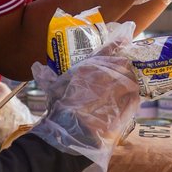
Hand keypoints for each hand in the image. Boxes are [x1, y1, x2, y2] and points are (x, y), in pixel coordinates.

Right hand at [29, 45, 138, 171]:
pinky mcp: (126, 107)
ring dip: (130, 81)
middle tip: (124, 69)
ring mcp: (119, 91)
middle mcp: (107, 76)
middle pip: (123, 64)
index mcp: (90, 68)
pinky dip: (132, 97)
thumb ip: (47, 76)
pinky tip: (130, 99)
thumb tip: (37, 66)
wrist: (70, 136)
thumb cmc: (58, 111)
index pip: (108, 49)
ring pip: (131, 80)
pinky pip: (134, 97)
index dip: (118, 42)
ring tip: (127, 86)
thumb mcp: (53, 90)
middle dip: (124, 66)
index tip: (126, 35)